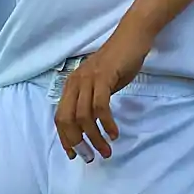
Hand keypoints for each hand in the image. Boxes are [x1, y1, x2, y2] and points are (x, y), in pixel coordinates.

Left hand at [55, 28, 150, 160]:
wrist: (133, 37)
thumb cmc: (119, 61)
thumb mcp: (101, 83)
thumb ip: (92, 100)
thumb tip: (90, 125)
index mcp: (71, 85)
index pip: (60, 117)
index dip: (66, 139)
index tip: (74, 155)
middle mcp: (75, 82)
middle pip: (67, 119)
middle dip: (78, 142)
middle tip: (91, 156)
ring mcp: (88, 79)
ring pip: (84, 116)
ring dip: (95, 137)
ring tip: (106, 150)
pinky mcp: (103, 77)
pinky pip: (100, 106)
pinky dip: (107, 123)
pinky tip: (114, 133)